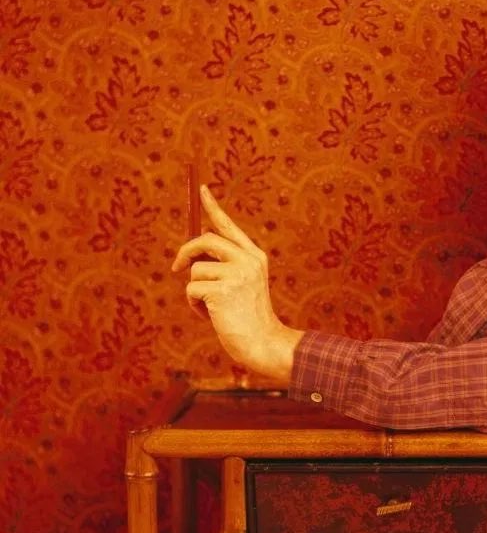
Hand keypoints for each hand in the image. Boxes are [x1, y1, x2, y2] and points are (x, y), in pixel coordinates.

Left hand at [171, 186, 301, 383]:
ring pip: (195, 270)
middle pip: (205, 240)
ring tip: (212, 307)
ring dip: (195, 290)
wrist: (264, 343)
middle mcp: (248, 261)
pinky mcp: (223, 290)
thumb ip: (223, 268)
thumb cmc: (248, 318)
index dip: (213, 207)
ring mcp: (237, 274)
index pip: (229, 227)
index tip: (202, 189)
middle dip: (186, 253)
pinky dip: (194, 305)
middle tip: (176, 267)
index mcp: (254, 257)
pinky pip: (191, 289)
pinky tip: (212, 316)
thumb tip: (189, 259)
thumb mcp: (240, 286)